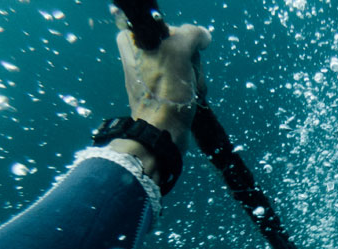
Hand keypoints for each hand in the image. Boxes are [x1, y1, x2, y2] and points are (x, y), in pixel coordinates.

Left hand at [113, 9, 210, 148]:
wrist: (164, 131)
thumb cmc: (166, 92)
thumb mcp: (179, 51)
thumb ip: (191, 34)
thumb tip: (203, 37)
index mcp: (134, 44)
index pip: (164, 27)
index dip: (176, 36)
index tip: (177, 50)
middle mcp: (141, 58)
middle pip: (178, 46)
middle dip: (190, 59)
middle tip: (185, 72)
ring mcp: (153, 77)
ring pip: (186, 63)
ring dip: (195, 75)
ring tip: (190, 89)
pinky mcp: (165, 93)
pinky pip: (187, 81)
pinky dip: (194, 87)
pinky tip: (193, 96)